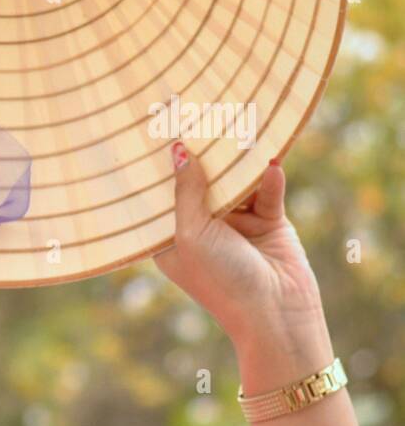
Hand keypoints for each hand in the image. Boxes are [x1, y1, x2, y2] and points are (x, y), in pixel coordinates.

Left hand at [152, 141, 325, 345]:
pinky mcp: (268, 221)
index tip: (150, 130)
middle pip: (199, 182)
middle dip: (200, 154)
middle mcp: (200, 228)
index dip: (157, 167)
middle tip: (194, 113)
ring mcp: (234, 223)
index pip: (160, 196)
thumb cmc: (219, 278)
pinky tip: (270, 161)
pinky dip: (267, 178)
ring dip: (238, 161)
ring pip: (234, 181)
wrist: (275, 312)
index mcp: (170, 238)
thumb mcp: (191, 233)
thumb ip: (185, 191)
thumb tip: (177, 150)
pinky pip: (266, 191)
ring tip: (237, 126)